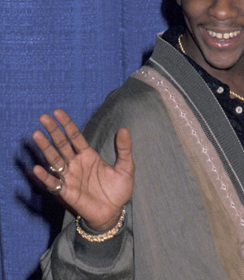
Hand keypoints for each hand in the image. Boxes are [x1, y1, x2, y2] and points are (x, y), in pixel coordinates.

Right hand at [32, 109, 134, 231]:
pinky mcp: (67, 192)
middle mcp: (76, 164)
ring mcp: (70, 177)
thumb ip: (124, 149)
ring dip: (45, 148)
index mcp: (88, 155)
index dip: (67, 125)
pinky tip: (37, 168)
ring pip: (54, 160)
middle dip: (53, 131)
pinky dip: (45, 177)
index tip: (57, 112)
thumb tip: (124, 129)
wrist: (114, 212)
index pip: (75, 137)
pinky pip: (53, 183)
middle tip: (43, 117)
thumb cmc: (119, 190)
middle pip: (62, 144)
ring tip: (37, 135)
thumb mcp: (126, 167)